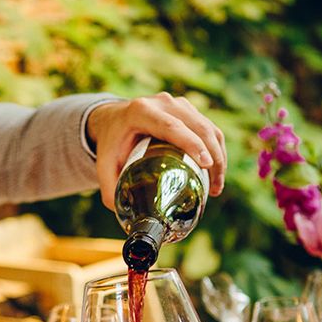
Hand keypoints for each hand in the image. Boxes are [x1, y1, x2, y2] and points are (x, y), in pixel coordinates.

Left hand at [86, 94, 225, 208]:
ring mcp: (177, 104)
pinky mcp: (187, 110)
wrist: (113, 119)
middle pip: (197, 126)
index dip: (191, 143)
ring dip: (218, 156)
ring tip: (217, 187)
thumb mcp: (103, 164)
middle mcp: (162, 103)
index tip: (205, 163)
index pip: (171, 126)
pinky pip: (209, 128)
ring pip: (208, 127)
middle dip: (212, 156)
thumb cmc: (110, 142)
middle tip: (215, 188)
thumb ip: (110, 189)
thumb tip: (127, 217)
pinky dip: (216, 150)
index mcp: (141, 112)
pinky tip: (215, 172)